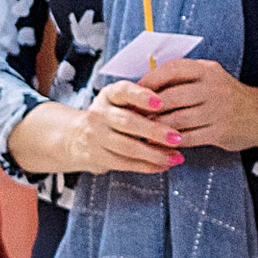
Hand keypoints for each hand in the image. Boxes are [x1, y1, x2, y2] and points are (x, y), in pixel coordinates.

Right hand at [58, 81, 184, 174]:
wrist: (79, 137)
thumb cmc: (115, 115)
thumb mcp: (123, 101)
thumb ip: (143, 103)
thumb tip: (175, 110)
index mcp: (108, 95)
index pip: (123, 91)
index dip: (141, 96)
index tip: (160, 103)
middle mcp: (99, 113)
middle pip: (127, 122)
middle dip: (155, 132)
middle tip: (177, 138)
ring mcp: (95, 136)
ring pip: (127, 147)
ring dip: (155, 154)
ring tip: (176, 157)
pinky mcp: (97, 156)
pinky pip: (125, 163)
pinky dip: (147, 166)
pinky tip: (164, 165)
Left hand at [134, 54, 257, 150]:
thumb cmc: (228, 96)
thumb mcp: (210, 78)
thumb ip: (183, 79)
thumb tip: (144, 86)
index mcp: (208, 70)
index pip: (173, 69)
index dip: (151, 79)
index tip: (137, 90)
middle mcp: (214, 88)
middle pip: (171, 97)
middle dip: (149, 107)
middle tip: (134, 114)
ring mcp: (218, 111)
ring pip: (176, 120)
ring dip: (157, 127)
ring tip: (145, 130)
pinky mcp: (220, 132)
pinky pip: (187, 138)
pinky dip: (171, 142)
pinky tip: (162, 143)